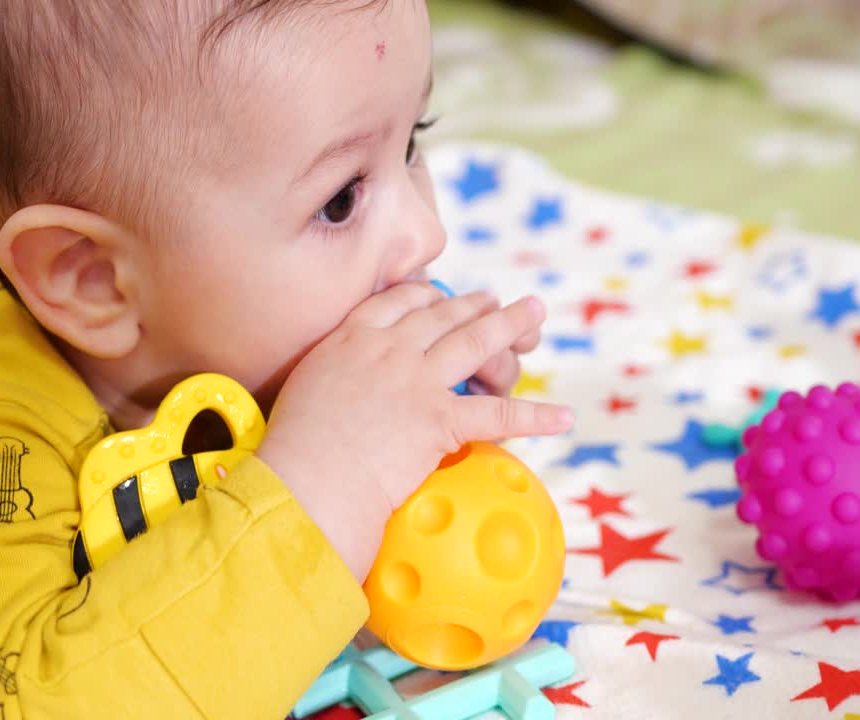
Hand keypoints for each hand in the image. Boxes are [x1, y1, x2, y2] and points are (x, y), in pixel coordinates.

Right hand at [256, 283, 573, 579]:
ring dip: (511, 324)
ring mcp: (416, 381)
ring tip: (534, 311)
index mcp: (350, 339)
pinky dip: (536, 417)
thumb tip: (345, 389)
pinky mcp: (439, 419)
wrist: (307, 479)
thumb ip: (333, 376)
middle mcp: (388, 350)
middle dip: (474, 304)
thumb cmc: (295, 448)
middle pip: (443, 315)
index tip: (443, 295)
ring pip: (475, 343)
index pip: (398, 302)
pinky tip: (564, 418)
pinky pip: (497, 414)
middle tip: (495, 298)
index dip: (428, 296)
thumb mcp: (305, 390)